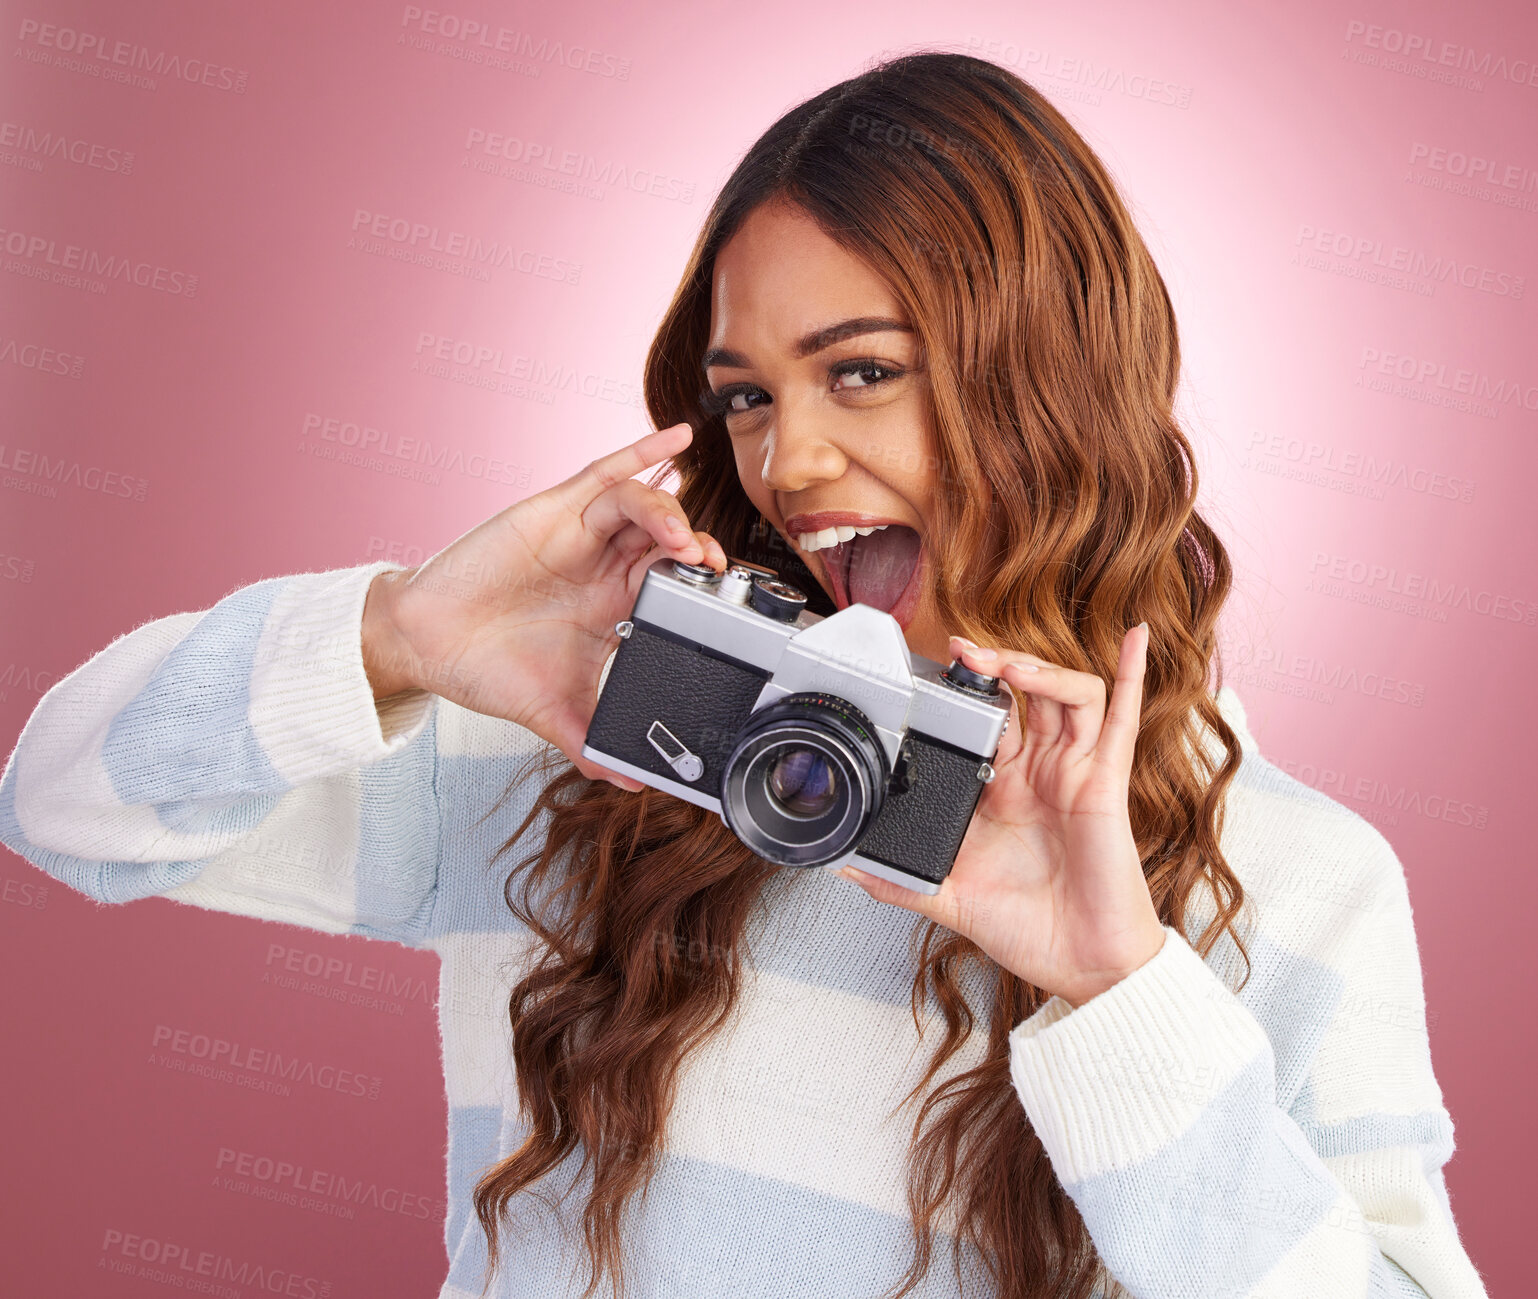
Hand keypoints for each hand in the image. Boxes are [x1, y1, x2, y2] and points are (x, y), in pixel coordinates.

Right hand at [361, 422, 725, 790]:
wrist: (424, 645)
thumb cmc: (484, 669)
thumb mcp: (550, 713)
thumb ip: (590, 744)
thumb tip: (628, 784)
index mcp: (612, 607)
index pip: (673, 585)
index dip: (702, 588)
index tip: (724, 603)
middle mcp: (604, 566)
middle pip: (667, 543)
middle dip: (696, 551)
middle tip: (711, 568)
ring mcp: (581, 535)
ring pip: (642, 508)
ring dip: (670, 516)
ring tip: (683, 539)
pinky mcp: (552, 510)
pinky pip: (604, 472)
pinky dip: (641, 452)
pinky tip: (676, 439)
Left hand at [834, 625, 1163, 1007]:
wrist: (1081, 965)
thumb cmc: (1030, 930)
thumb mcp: (950, 899)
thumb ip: (902, 882)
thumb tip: (850, 869)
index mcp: (1001, 790)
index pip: (985, 721)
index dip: (966, 692)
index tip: (933, 673)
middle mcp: (1039, 773)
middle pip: (1024, 695)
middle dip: (994, 666)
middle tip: (962, 652)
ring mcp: (1074, 772)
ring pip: (1065, 695)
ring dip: (1038, 670)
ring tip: (1007, 665)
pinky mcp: (1106, 782)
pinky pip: (1122, 719)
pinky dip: (1130, 674)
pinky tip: (1133, 639)